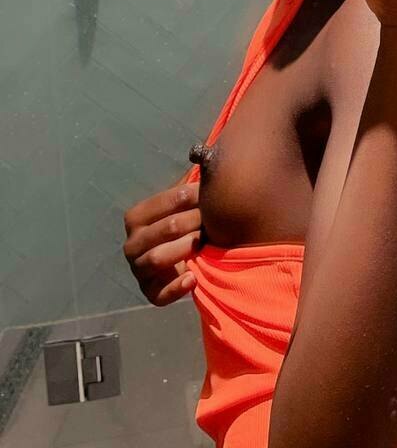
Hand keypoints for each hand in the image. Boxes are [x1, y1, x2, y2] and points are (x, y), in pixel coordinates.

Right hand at [122, 180, 201, 305]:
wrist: (182, 263)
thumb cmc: (185, 226)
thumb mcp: (183, 205)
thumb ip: (190, 185)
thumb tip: (206, 154)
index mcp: (137, 217)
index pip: (168, 200)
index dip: (194, 196)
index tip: (212, 196)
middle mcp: (132, 243)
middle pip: (167, 227)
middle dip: (195, 222)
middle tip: (213, 221)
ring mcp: (139, 269)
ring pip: (158, 257)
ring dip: (184, 249)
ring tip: (203, 244)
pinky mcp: (150, 292)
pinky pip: (158, 293)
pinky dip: (176, 287)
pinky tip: (193, 278)